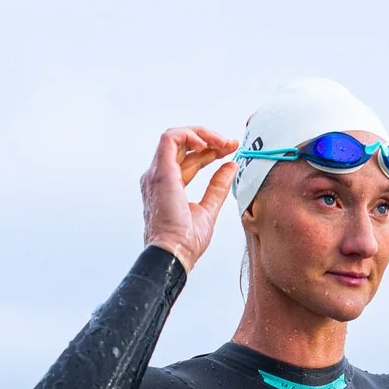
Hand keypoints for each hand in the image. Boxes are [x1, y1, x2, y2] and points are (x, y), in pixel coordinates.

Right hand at [141, 126, 238, 271]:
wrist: (174, 253)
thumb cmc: (186, 241)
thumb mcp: (208, 209)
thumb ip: (218, 187)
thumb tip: (230, 167)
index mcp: (168, 185)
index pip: (189, 160)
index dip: (210, 152)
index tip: (231, 151)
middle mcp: (159, 176)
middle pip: (183, 147)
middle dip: (210, 141)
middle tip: (231, 144)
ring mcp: (157, 172)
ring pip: (176, 137)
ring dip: (202, 135)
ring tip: (223, 142)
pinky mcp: (161, 171)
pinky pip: (171, 138)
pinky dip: (190, 135)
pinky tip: (208, 145)